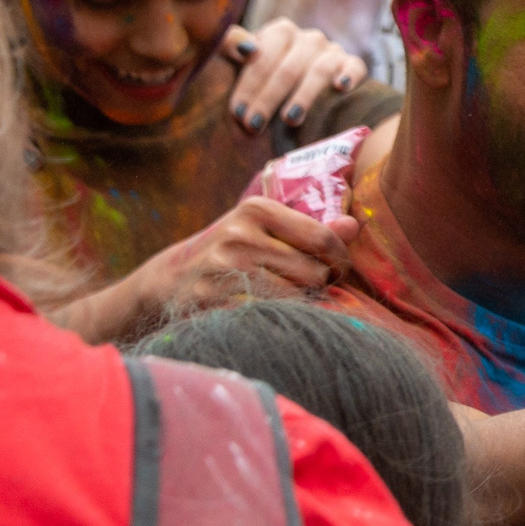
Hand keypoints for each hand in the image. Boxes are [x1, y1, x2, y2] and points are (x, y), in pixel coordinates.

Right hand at [133, 195, 358, 318]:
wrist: (170, 278)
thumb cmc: (232, 249)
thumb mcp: (264, 229)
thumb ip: (311, 228)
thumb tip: (354, 225)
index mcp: (256, 209)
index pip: (321, 237)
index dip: (340, 258)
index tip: (339, 268)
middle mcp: (239, 235)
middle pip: (313, 271)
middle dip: (321, 283)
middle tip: (313, 285)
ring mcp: (223, 268)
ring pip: (295, 296)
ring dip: (302, 302)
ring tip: (290, 296)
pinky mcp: (212, 299)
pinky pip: (269, 314)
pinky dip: (279, 316)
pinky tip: (271, 311)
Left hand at [221, 21, 365, 134]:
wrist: (293, 93)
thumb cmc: (262, 80)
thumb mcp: (239, 61)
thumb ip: (229, 45)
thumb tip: (246, 49)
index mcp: (281, 32)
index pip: (264, 55)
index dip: (249, 85)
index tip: (237, 113)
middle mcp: (309, 38)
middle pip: (289, 68)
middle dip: (269, 98)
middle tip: (254, 126)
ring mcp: (333, 51)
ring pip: (319, 70)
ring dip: (303, 96)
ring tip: (289, 120)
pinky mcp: (352, 65)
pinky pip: (354, 67)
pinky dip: (348, 75)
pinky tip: (340, 88)